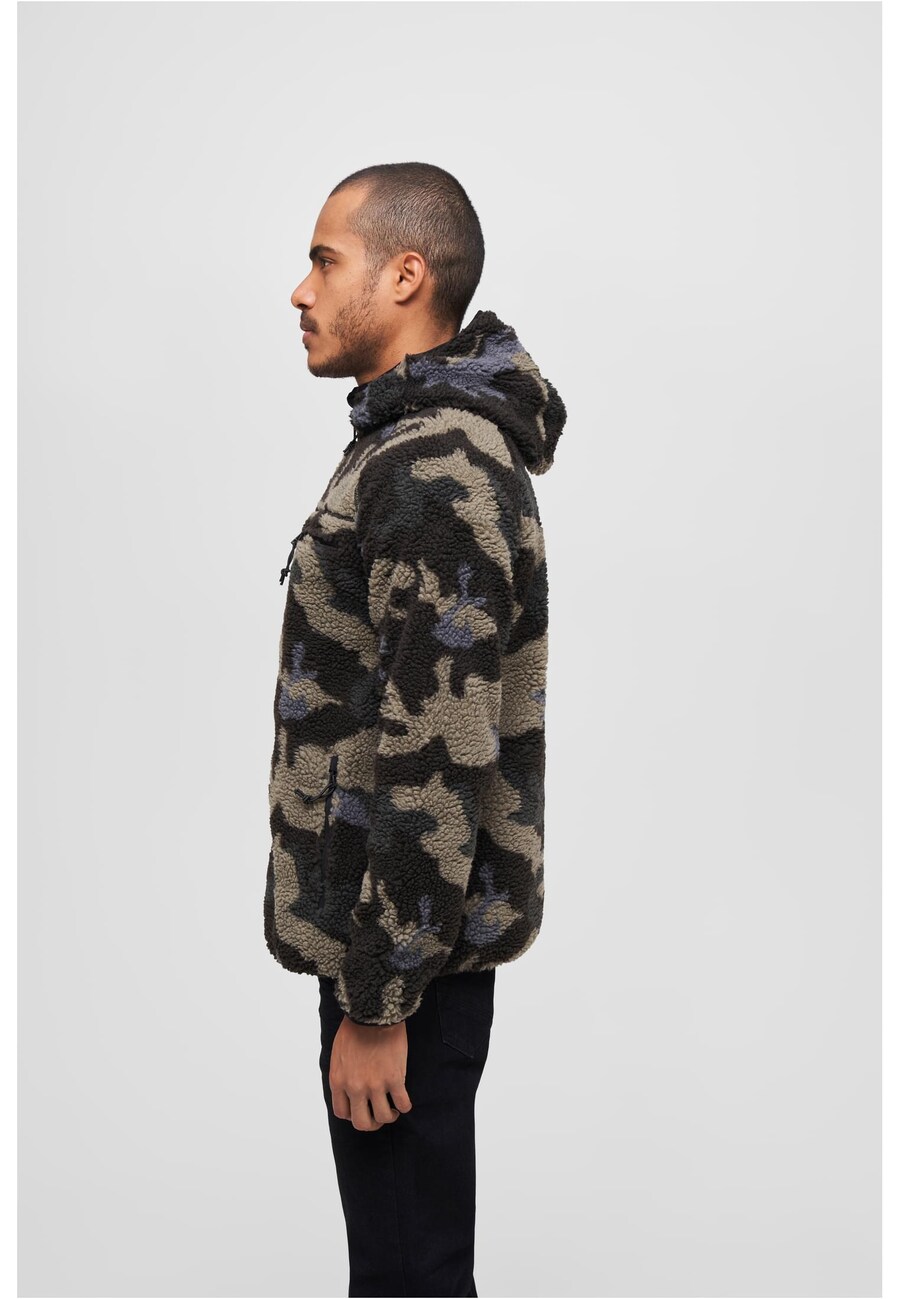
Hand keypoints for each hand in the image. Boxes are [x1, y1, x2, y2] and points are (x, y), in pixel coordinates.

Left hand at [329, 1015, 413, 1130]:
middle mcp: (355, 1087)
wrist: (372, 1013)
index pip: (342, 1113)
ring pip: (384, 1117)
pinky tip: (404, 1100)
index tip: (361, 1108)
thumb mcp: (338, 1054)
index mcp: (339, 1081)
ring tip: (393, 1108)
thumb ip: (342, 1075)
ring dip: (389, 1115)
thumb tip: (347, 1088)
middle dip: (371, 1123)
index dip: (353, 1114)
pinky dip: (404, 1106)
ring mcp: (376, 1085)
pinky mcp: (395, 1078)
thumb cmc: (355, 1028)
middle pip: (362, 1122)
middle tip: (378, 1116)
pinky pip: (402, 1104)